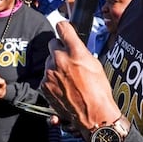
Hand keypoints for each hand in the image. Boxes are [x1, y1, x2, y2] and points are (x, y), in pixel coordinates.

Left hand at [41, 21, 121, 141]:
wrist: (92, 114)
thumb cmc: (98, 90)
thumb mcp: (95, 64)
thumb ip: (81, 52)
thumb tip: (74, 46)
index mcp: (75, 51)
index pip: (63, 27)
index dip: (63, 27)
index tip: (63, 28)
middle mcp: (60, 59)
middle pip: (53, 44)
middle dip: (59, 49)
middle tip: (68, 59)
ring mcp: (50, 72)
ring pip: (49, 61)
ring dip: (55, 66)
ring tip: (68, 79)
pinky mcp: (44, 85)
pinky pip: (46, 76)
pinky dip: (52, 79)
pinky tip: (63, 87)